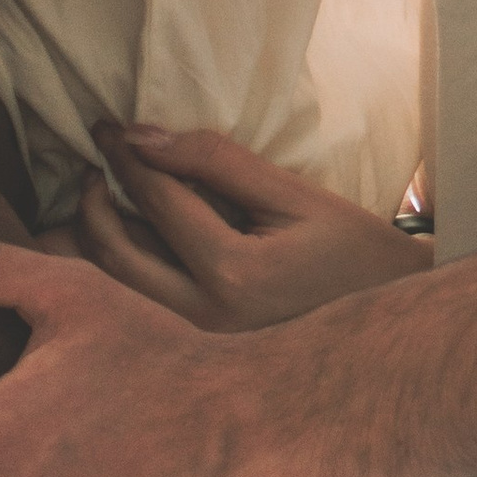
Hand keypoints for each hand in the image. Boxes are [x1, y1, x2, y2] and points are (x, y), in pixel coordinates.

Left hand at [78, 122, 419, 331]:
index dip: (125, 155)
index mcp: (233, 275)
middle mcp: (204, 318)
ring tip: (92, 196)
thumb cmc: (352, 251)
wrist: (389, 323)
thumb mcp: (293, 195)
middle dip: (90, 201)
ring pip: (114, 286)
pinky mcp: (196, 350)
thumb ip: (216, 162)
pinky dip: (113, 268)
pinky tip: (113, 240)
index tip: (104, 126)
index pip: (158, 200)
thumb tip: (142, 137)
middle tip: (93, 163)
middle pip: (114, 252)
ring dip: (88, 239)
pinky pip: (136, 303)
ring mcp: (197, 342)